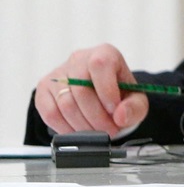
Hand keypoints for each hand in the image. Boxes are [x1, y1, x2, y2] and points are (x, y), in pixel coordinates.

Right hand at [34, 44, 148, 137]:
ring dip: (82, 126)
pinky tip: (79, 132)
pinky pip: (50, 113)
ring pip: (66, 104)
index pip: (100, 64)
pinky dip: (65, 128)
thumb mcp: (136, 100)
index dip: (107, 91)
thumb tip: (120, 115)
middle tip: (108, 130)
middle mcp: (79, 59)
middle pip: (81, 90)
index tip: (114, 111)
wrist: (100, 97)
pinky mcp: (44, 89)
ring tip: (96, 133)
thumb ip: (134, 107)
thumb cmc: (119, 95)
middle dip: (96, 117)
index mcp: (105, 53)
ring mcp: (59, 74)